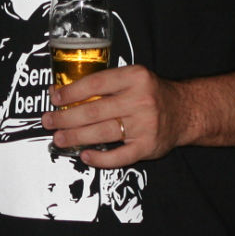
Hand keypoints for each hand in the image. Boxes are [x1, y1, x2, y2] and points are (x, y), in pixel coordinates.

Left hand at [43, 63, 186, 166]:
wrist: (186, 111)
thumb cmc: (151, 93)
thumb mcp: (131, 78)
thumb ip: (102, 84)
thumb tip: (61, 91)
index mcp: (134, 77)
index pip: (95, 84)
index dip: (71, 92)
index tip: (54, 98)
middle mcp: (140, 100)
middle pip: (94, 110)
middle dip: (66, 118)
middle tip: (48, 121)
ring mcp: (145, 125)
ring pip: (102, 133)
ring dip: (75, 137)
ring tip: (59, 138)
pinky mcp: (148, 147)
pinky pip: (119, 156)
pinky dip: (100, 158)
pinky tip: (85, 156)